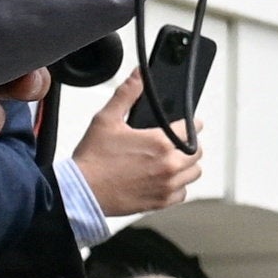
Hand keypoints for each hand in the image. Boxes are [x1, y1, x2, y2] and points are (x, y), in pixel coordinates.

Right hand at [71, 71, 204, 215]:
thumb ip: (127, 93)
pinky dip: (177, 187)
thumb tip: (139, 75)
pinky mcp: (160, 202)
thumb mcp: (106, 119)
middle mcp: (168, 165)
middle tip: (175, 143)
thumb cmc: (93, 159)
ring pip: (193, 173)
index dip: (190, 124)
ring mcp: (166, 185)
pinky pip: (182, 193)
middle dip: (188, 144)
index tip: (186, 125)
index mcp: (160, 142)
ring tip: (171, 160)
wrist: (80, 192)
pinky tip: (164, 179)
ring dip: (186, 166)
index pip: (192, 128)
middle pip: (197, 151)